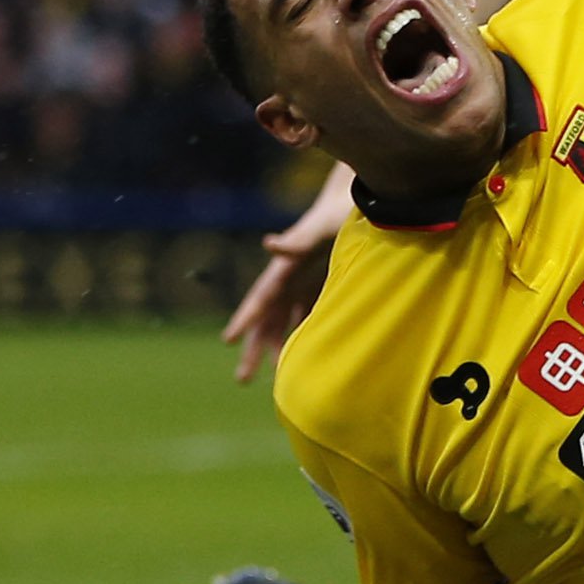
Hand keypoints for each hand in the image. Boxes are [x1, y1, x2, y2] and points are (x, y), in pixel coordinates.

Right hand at [222, 168, 356, 382]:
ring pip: (286, 325)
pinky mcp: (322, 289)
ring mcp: (304, 287)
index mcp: (284, 268)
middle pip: (267, 321)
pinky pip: (309, 319)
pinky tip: (307, 361)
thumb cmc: (337, 214)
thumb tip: (267, 242)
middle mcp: (288, 281)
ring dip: (279, 350)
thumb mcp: (319, 226)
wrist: (356, 203)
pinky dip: (306, 340)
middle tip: (241, 379)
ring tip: (277, 380)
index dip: (244, 319)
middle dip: (254, 349)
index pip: (259, 298)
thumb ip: (295, 239)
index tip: (228, 339)